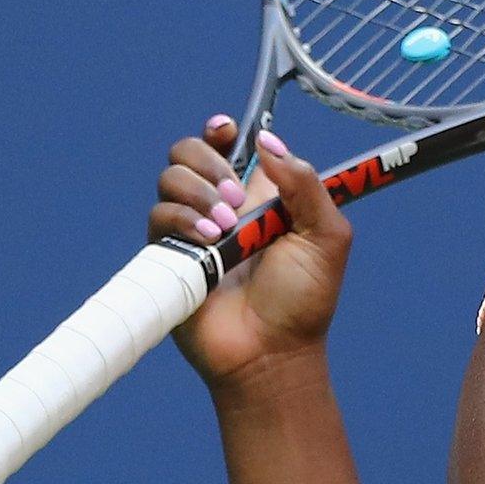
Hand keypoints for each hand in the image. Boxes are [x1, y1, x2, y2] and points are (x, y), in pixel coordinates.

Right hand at [147, 118, 352, 384]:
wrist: (272, 352)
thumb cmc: (304, 300)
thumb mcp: (326, 236)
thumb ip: (305, 184)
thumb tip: (267, 143)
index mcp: (259, 195)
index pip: (228, 145)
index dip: (220, 131)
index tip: (226, 131)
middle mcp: (220, 206)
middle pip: (189, 151)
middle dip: (209, 161)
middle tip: (237, 199)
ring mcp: (191, 229)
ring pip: (170, 178)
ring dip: (198, 192)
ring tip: (226, 228)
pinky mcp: (169, 255)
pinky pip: (158, 215)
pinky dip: (182, 218)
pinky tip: (209, 241)